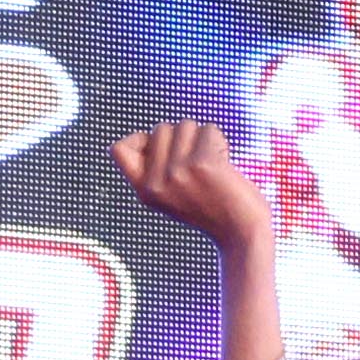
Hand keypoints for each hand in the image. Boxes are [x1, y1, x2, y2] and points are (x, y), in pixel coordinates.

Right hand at [114, 120, 275, 249]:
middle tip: (197, 163)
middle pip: (160, 129)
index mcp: (145, 191)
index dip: (139, 139)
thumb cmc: (213, 210)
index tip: (162, 150)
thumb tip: (154, 133)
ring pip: (185, 125)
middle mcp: (157, 183)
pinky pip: (208, 130)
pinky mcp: (202, 164)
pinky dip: (219, 141)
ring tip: (212, 164)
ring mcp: (178, 173)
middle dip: (182, 137)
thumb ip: (158, 170)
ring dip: (202, 138)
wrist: (242, 233)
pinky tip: (224, 163)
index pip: (118, 149)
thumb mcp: (173, 196)